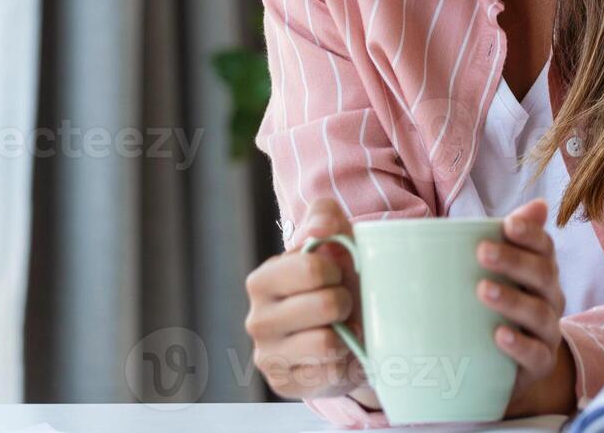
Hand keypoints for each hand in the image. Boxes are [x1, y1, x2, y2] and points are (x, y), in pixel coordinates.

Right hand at [245, 198, 368, 401]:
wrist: (346, 332)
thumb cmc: (337, 281)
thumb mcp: (333, 239)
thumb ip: (324, 217)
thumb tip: (321, 230)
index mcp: (262, 280)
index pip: (312, 267)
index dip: (337, 269)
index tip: (336, 274)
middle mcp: (257, 320)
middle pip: (325, 305)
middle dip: (345, 301)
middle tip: (341, 304)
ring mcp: (268, 357)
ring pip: (327, 342)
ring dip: (346, 334)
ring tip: (341, 329)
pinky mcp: (285, 385)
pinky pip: (329, 373)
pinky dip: (344, 362)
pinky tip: (339, 354)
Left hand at [476, 198, 578, 416]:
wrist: (511, 365)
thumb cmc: (500, 306)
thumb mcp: (499, 272)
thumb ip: (508, 240)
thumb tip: (538, 204)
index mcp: (541, 270)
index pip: (544, 247)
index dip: (530, 233)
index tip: (508, 223)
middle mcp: (550, 297)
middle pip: (542, 275)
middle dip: (514, 261)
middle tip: (482, 251)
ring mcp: (547, 331)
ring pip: (539, 313)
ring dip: (512, 300)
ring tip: (483, 291)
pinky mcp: (539, 363)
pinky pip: (536, 354)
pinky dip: (519, 345)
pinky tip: (499, 335)